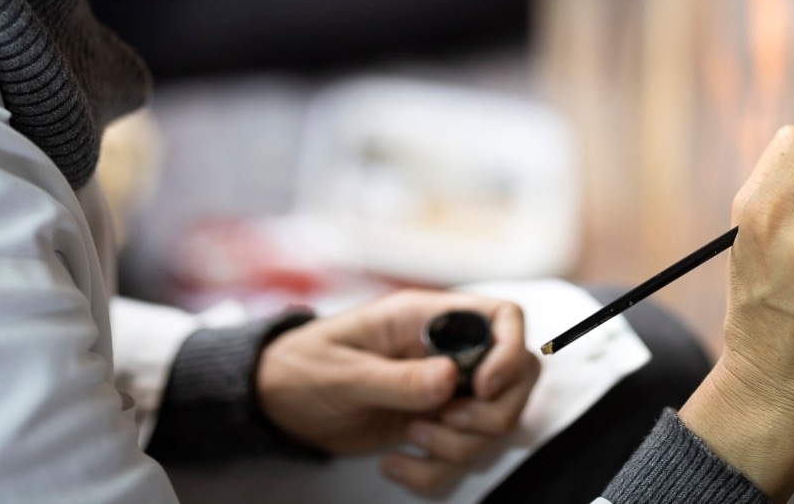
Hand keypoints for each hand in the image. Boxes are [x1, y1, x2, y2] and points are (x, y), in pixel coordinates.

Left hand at [256, 289, 540, 492]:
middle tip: (445, 423)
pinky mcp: (430, 430)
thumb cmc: (303, 366)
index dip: (510, 351)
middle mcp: (445, 354)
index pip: (503, 318)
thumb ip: (396, 378)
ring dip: (456, 448)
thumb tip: (448, 380)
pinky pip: (458, 461)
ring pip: (492, 428)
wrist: (279, 402)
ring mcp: (442, 394)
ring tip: (407, 438)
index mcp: (428, 319)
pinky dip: (431, 474)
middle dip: (490, 415)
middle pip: (515, 381)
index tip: (482, 387)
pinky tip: (393, 465)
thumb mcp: (343, 371)